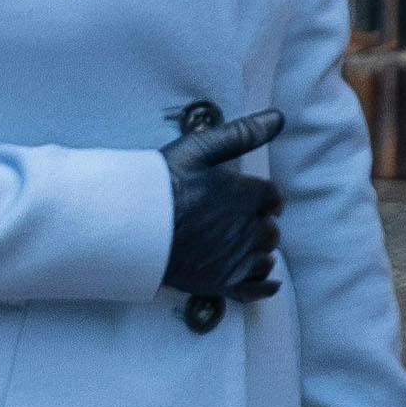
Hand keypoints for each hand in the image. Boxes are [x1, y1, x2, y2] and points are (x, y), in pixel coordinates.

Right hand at [161, 108, 285, 302]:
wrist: (128, 226)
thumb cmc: (161, 184)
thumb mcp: (199, 149)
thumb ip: (242, 134)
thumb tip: (277, 117)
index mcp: (246, 197)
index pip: (271, 198)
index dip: (263, 198)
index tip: (252, 198)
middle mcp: (247, 230)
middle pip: (269, 229)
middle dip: (258, 223)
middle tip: (237, 220)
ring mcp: (235, 260)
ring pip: (264, 257)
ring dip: (258, 250)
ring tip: (240, 244)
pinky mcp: (221, 283)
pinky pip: (255, 289)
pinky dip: (264, 285)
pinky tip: (267, 280)